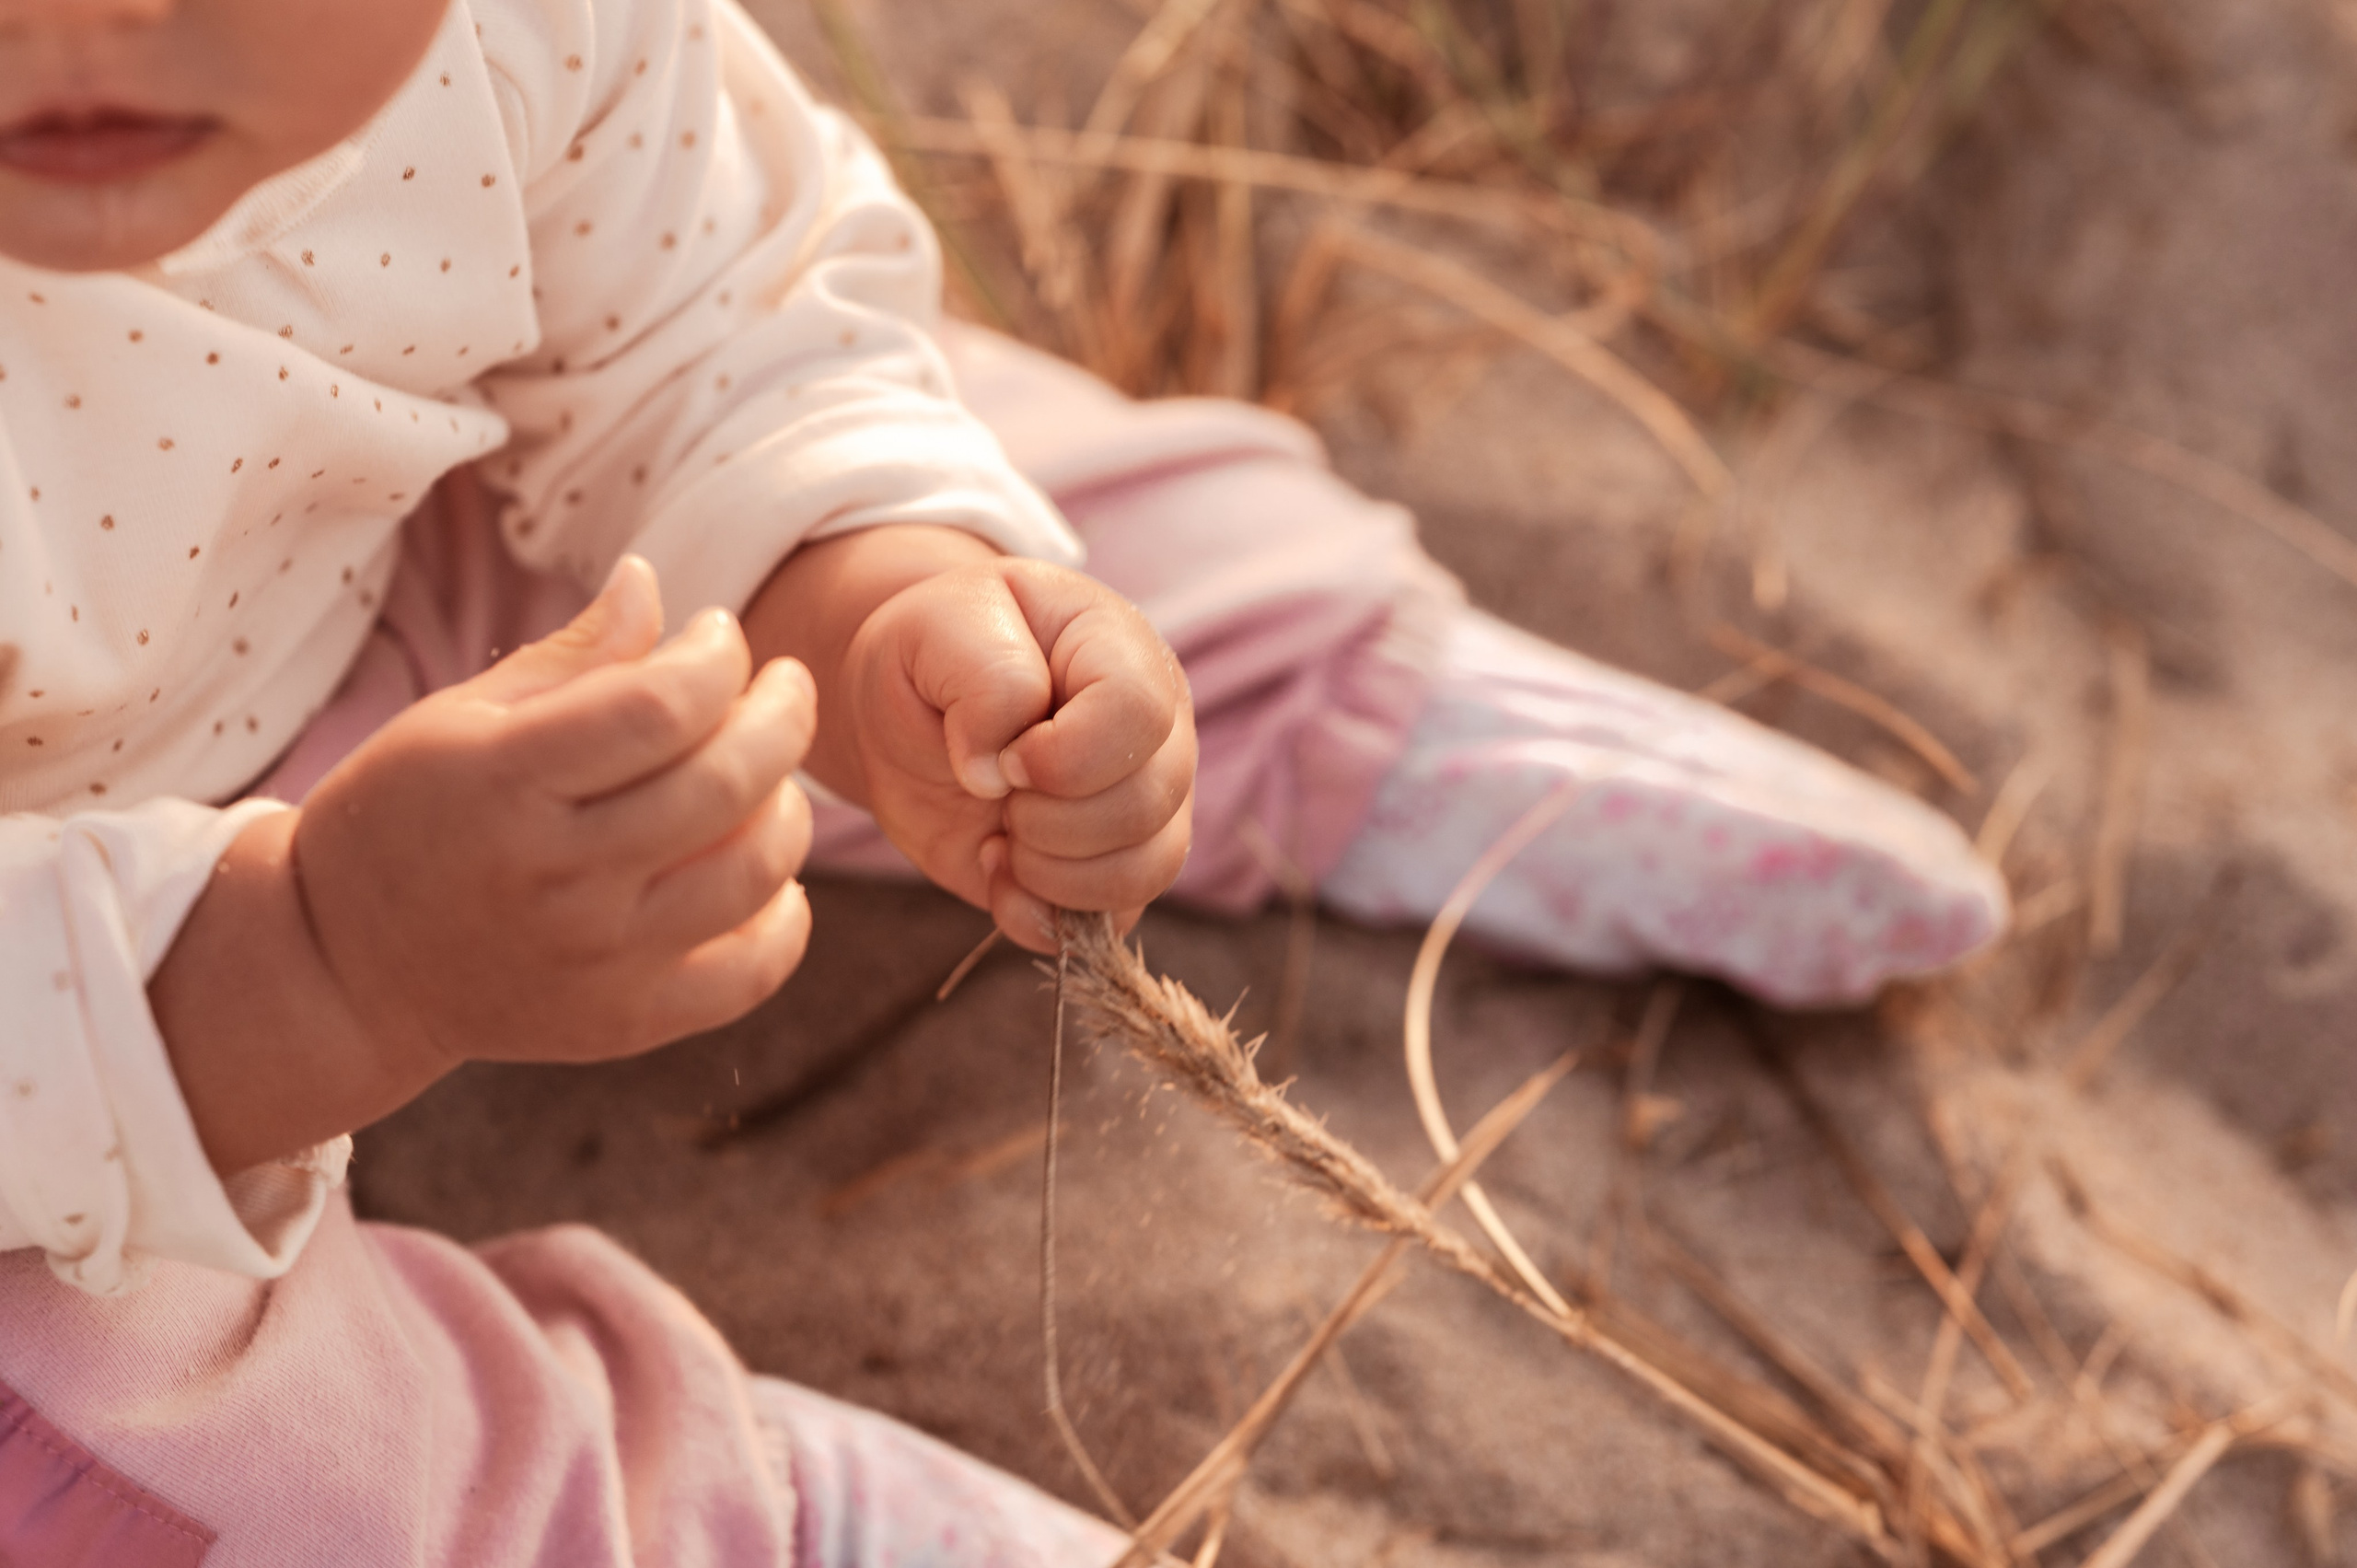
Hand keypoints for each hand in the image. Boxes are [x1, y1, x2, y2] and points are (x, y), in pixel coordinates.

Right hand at [295, 557, 815, 1075]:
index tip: (719, 634)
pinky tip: (769, 875)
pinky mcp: (622, 1022)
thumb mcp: (461, 717)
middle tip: (784, 687)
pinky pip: (752, 972)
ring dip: (789, 807)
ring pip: (755, 873)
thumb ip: (572, 657)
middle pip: (724, 783)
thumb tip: (651, 580)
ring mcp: (595, 959)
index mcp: (505, 780)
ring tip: (771, 775)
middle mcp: (556, 876)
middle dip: (781, 715)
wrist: (345, 969)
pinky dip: (785, 916)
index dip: (717, 657)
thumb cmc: (409, 816)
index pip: (660, 706)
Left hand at [839, 557, 1194, 952]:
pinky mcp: (1115, 867)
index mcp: (1120, 651)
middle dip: (1046, 819)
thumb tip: (999, 771)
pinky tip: (998, 869)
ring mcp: (1146, 803)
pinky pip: (1115, 920)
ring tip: (997, 833)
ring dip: (1049, 871)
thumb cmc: (933, 653)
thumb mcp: (936, 625)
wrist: (910, 709)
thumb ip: (985, 677)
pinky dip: (1041, 914)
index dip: (1064, 755)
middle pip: (1146, 803)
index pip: (1138, 713)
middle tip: (990, 789)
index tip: (1000, 758)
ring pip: (1146, 870)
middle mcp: (1157, 729)